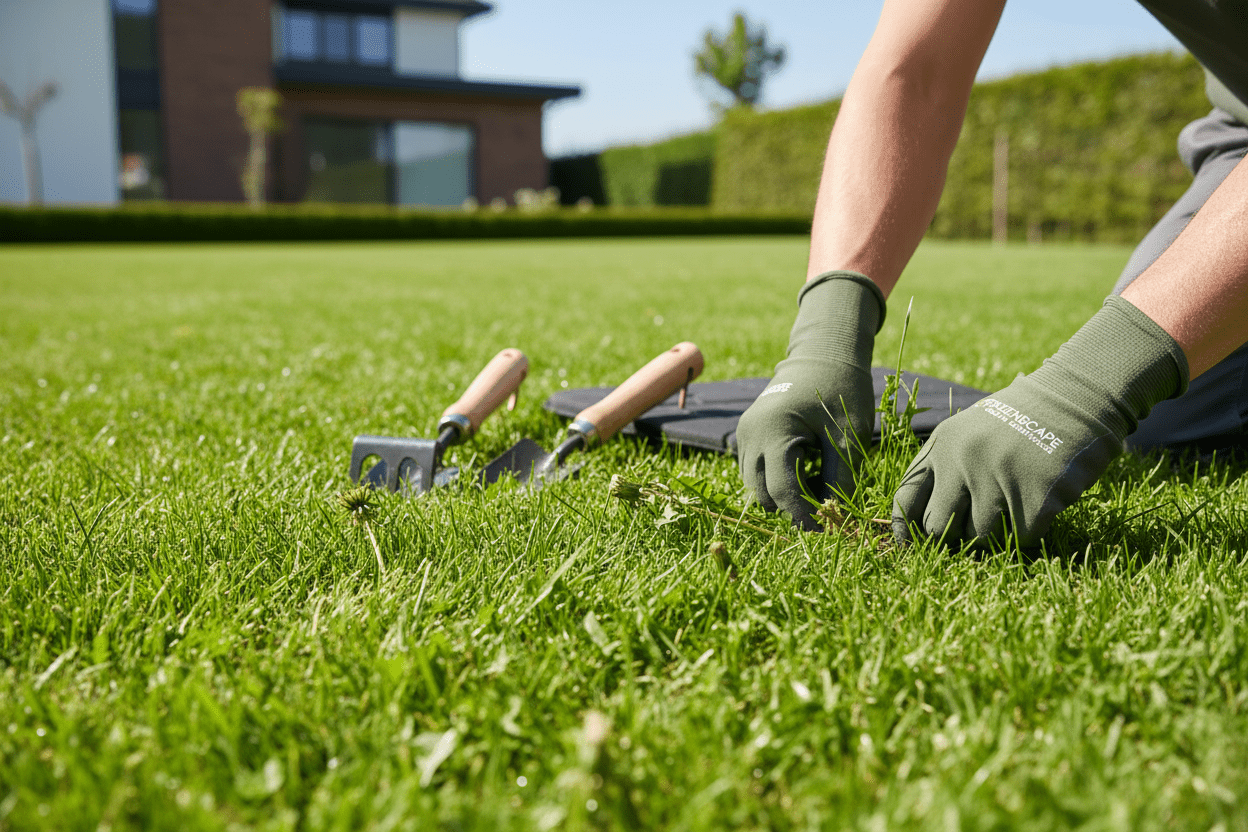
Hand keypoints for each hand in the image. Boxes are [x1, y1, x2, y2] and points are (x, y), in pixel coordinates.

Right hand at [737, 272, 884, 528]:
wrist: (822, 356)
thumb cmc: (840, 390)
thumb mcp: (847, 434)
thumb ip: (840, 477)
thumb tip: (834, 517)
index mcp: (773, 431)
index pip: (782, 490)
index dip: (804, 515)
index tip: (827, 530)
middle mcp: (750, 435)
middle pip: (764, 494)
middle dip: (793, 508)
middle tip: (827, 511)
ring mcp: (743, 436)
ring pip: (756, 487)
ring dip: (783, 495)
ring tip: (817, 486)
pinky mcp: (746, 437)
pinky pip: (755, 473)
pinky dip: (776, 481)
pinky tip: (804, 472)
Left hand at [892, 296, 1187, 547]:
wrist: (1076, 399)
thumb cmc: (1021, 421)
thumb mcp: (969, 432)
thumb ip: (945, 469)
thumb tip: (926, 525)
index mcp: (942, 445)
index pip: (905, 497)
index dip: (905, 529)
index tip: (909, 548)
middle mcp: (961, 461)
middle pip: (937, 527)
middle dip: (952, 538)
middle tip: (971, 533)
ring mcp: (996, 478)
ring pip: (979, 537)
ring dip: (995, 533)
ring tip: (1013, 507)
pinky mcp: (1032, 497)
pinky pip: (1020, 537)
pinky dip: (1029, 529)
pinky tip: (1040, 502)